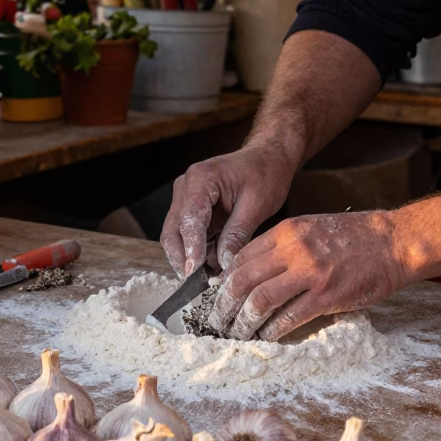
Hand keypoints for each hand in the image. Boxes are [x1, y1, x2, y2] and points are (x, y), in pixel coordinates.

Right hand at [160, 144, 295, 276]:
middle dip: (184, 258)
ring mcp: (185, 198)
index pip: (189, 219)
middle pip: (173, 231)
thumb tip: (223, 264)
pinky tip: (213, 263)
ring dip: (190, 257)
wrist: (268, 158)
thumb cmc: (265, 173)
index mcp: (201, 179)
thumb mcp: (257, 205)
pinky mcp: (191, 209)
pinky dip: (197, 251)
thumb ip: (237, 234)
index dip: (191, 249)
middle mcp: (185, 187)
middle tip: (199, 283)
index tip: (195, 272)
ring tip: (212, 275)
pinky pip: (187, 235)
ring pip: (176, 236)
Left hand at [208, 211, 406, 340]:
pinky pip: (289, 317)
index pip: (241, 258)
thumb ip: (281, 246)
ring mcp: (310, 273)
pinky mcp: (327, 296)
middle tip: (218, 321)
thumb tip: (252, 272)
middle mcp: (293, 249)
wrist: (393, 242)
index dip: (224, 281)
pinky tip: (267, 337)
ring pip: (260, 301)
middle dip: (224, 305)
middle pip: (243, 280)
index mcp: (286, 231)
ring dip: (244, 322)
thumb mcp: (310, 228)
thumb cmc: (352, 237)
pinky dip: (273, 330)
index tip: (219, 297)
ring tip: (238, 334)